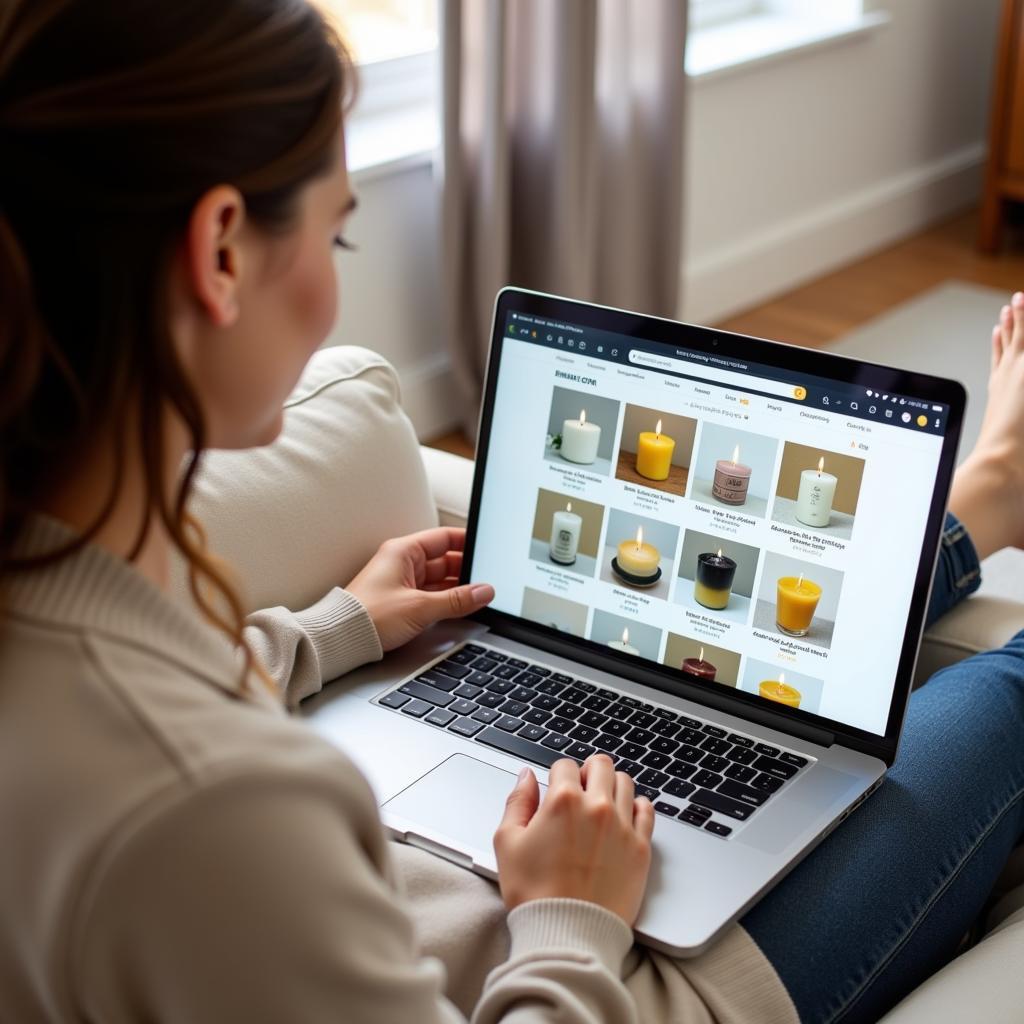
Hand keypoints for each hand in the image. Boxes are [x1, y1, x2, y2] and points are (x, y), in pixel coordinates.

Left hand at [345, 527, 494, 650]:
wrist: (341, 639)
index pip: (443, 537)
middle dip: (466, 569)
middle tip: (487, 579)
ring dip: (457, 587)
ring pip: (438, 579)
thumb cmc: (368, 616)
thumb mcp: (420, 607)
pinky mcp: (401, 600)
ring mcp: (401, 581)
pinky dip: (445, 599)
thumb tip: (483, 592)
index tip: (485, 548)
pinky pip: (430, 594)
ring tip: (478, 596)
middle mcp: (402, 562)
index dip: (466, 541)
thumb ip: (456, 600)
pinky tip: (459, 606)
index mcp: (403, 552)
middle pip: (443, 559)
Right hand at [493, 754, 654, 925]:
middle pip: (601, 765)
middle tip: (581, 789)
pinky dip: (636, 807)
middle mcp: (597, 807)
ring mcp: (623, 827)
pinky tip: (624, 817)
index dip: (557, 776)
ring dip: (612, 786)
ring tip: (601, 803)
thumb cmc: (534, 892)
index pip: (564, 765)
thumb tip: (526, 776)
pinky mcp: (640, 848)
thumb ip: (517, 801)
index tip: (556, 791)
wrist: (567, 934)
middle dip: (588, 771)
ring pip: (626, 782)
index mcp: (563, 801)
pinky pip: (647, 811)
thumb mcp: (507, 843)